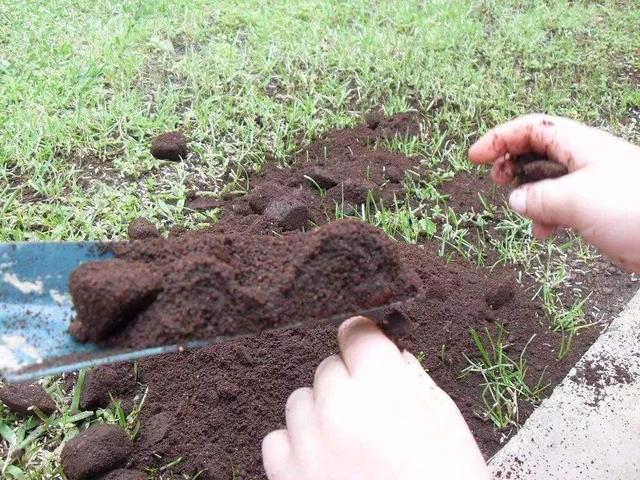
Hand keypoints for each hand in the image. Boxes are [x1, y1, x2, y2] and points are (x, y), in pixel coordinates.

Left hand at [262, 316, 488, 479]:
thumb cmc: (447, 477)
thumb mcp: (444, 418)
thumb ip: (411, 376)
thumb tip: (387, 353)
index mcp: (383, 385)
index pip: (356, 332)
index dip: (364, 341)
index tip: (367, 352)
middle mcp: (339, 406)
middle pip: (328, 367)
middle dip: (347, 383)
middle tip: (369, 413)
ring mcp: (310, 443)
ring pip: (300, 400)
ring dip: (320, 412)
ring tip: (347, 441)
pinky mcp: (289, 475)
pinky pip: (276, 439)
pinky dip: (296, 445)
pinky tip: (321, 459)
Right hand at [469, 114, 639, 271]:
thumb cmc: (633, 209)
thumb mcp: (574, 200)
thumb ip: (537, 198)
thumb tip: (515, 199)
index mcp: (579, 144)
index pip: (531, 128)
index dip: (500, 138)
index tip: (474, 157)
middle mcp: (583, 159)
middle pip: (536, 149)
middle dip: (511, 162)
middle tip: (495, 180)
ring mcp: (590, 184)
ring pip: (546, 179)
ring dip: (526, 191)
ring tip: (516, 206)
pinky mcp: (596, 208)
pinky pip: (559, 204)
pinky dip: (544, 214)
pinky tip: (544, 231)